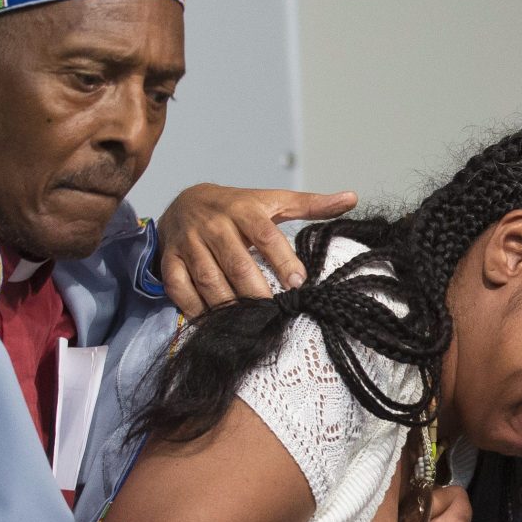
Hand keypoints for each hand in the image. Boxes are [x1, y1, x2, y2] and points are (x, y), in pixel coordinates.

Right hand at [156, 184, 357, 315]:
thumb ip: (311, 204)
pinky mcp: (169, 260)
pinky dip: (196, 308)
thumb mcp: (272, 201)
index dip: (283, 261)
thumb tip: (352, 198)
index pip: (266, 235)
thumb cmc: (236, 207)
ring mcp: (189, 243)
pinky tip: (214, 321)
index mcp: (242, 209)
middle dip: (257, 291)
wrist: (185, 202)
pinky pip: (180, 288)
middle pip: (237, 263)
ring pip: (209, 280)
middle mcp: (214, 225)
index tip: (299, 284)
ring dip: (230, 305)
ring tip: (249, 322)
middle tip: (275, 312)